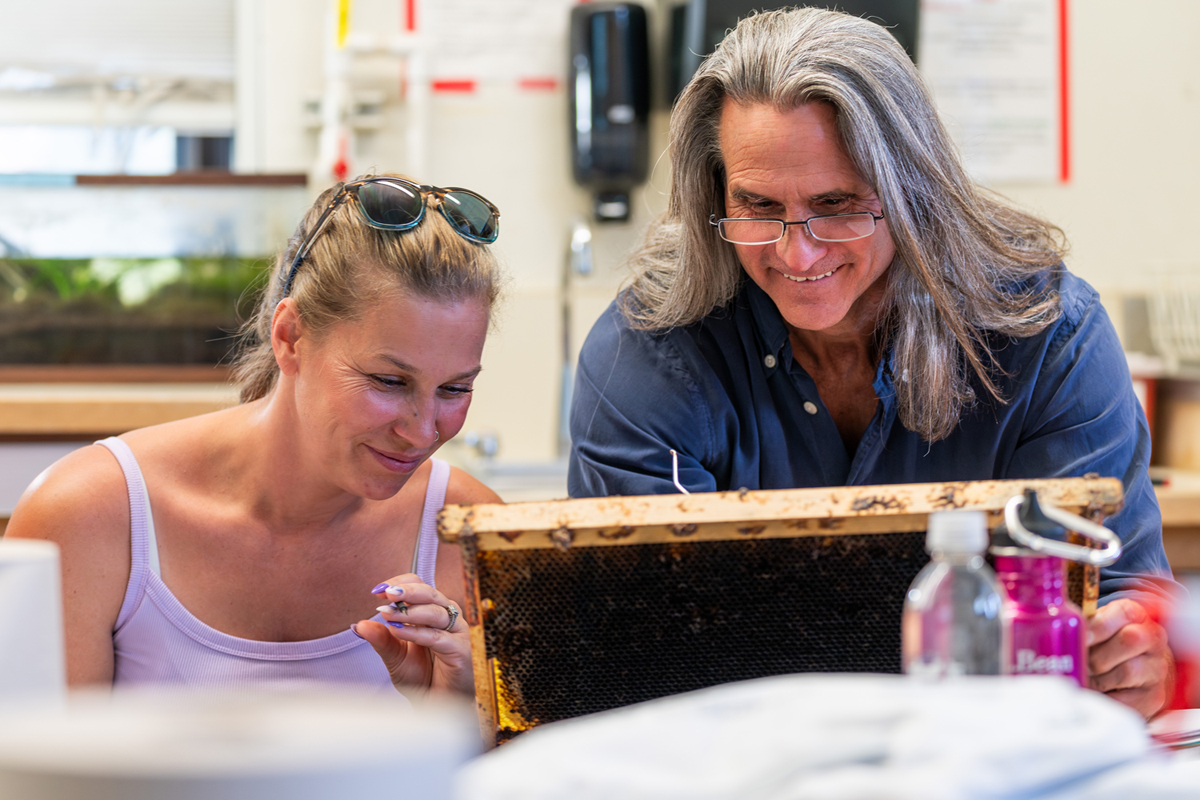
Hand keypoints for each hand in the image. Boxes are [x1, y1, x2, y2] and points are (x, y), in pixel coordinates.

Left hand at [353, 574, 472, 695]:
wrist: (435, 706)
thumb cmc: (420, 679)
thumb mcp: (394, 657)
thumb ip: (381, 640)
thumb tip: (360, 625)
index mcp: (431, 613)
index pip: (419, 586)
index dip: (400, 584)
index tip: (378, 591)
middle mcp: (446, 618)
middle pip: (430, 593)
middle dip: (407, 591)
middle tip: (386, 593)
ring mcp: (456, 633)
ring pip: (436, 612)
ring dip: (409, 611)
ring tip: (387, 614)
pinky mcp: (461, 650)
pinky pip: (438, 637)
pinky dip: (417, 632)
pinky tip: (398, 632)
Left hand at [1088, 597, 1173, 719]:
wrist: (1137, 674)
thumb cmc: (1106, 647)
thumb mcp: (1096, 629)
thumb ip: (1083, 625)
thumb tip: (1057, 631)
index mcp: (1137, 617)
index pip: (1125, 612)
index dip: (1099, 625)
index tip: (1081, 638)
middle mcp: (1153, 639)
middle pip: (1130, 640)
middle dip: (1098, 654)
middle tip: (1081, 663)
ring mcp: (1156, 669)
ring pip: (1128, 671)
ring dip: (1099, 678)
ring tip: (1086, 678)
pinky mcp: (1154, 696)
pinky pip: (1127, 698)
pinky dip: (1105, 697)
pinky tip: (1096, 693)